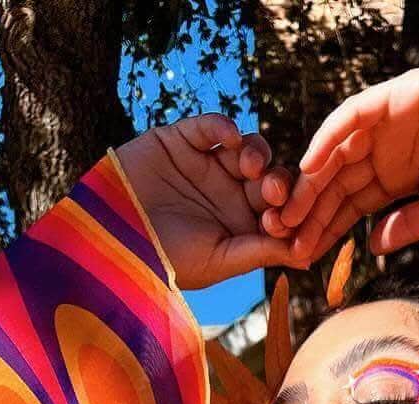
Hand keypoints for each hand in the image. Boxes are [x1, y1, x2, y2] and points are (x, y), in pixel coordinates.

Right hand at [111, 115, 311, 289]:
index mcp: (242, 226)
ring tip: (250, 168)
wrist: (111, 239)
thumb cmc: (164, 261)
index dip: (287, 213)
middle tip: (273, 192)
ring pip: (248, 149)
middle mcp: (230, 194)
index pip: (279, 212)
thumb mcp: (218, 261)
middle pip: (270, 177)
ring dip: (257, 154)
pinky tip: (229, 140)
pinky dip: (224, 127)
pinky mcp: (183, 140)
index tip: (281, 223)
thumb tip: (307, 256)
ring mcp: (208, 165)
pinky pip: (211, 126)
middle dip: (277, 183)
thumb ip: (260, 252)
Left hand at [264, 65, 418, 263]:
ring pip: (336, 155)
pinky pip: (351, 119)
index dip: (326, 230)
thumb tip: (372, 247)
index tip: (303, 256)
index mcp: (394, 179)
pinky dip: (328, 140)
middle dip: (310, 211)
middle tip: (284, 239)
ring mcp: (386, 124)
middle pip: (336, 184)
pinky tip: (309, 168)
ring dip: (310, 182)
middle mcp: (384, 152)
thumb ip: (405, 226)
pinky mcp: (392, 98)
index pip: (350, 207)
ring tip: (288, 212)